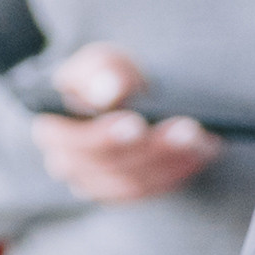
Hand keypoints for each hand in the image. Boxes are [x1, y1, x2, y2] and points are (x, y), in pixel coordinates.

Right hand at [30, 41, 220, 203]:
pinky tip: (203, 151)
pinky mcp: (124, 192)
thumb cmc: (110, 76)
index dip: (102, 136)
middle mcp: (67, 164)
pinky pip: (151, 190)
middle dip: (150, 147)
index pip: (68, 142)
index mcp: (51, 129)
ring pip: (133, 183)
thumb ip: (104, 70)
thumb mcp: (105, 61)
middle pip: (107, 167)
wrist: (129, 96)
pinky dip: (179, 170)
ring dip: (170, 160)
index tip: (136, 123)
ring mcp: (95, 185)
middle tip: (186, 127)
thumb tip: (108, 92)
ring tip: (200, 137)